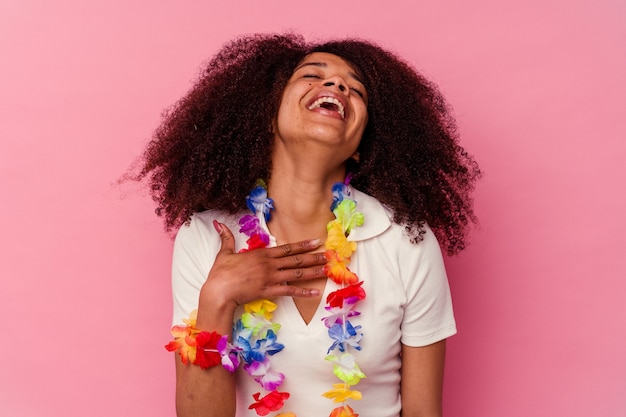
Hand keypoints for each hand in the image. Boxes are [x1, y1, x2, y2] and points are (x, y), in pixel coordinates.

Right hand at [200, 220, 327, 310]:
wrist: (219, 291)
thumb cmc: (221, 273)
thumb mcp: (224, 253)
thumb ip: (226, 238)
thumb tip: (218, 223)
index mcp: (262, 254)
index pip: (288, 248)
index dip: (303, 245)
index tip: (316, 242)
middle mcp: (270, 265)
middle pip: (297, 260)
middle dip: (314, 257)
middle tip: (330, 256)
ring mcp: (271, 278)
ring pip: (297, 274)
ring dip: (314, 272)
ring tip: (327, 270)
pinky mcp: (270, 291)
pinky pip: (291, 292)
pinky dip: (304, 292)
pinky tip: (315, 292)